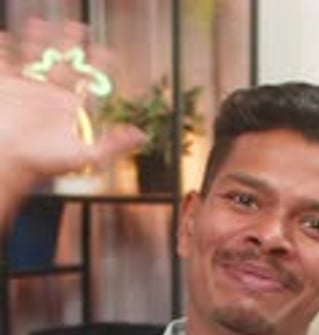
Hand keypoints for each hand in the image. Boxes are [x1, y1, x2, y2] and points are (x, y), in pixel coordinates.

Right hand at [0, 17, 144, 214]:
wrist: (11, 163)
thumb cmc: (45, 163)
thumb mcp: (86, 155)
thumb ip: (113, 145)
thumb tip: (142, 137)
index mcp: (68, 110)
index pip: (87, 82)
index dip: (98, 67)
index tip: (106, 51)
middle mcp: (50, 98)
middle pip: (63, 65)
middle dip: (70, 46)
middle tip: (78, 28)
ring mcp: (27, 90)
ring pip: (34, 58)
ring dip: (38, 41)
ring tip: (41, 22)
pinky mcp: (6, 88)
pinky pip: (6, 63)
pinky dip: (5, 48)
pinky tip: (6, 35)